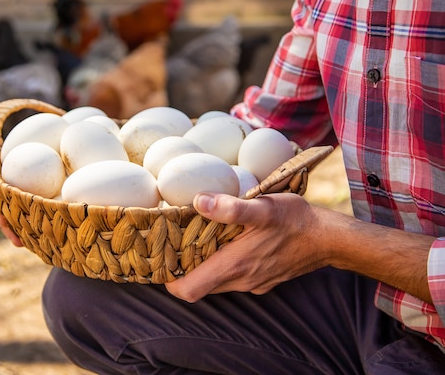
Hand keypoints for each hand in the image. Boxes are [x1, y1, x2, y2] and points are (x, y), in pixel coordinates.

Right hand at [0, 147, 22, 246]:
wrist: (28, 163)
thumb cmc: (6, 157)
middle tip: (3, 222)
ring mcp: (4, 209)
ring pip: (3, 223)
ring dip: (9, 232)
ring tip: (17, 239)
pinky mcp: (17, 216)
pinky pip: (18, 227)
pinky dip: (22, 235)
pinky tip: (29, 241)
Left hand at [165, 192, 327, 301]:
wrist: (329, 239)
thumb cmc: (296, 221)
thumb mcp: (263, 208)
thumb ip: (230, 208)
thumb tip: (198, 201)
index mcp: (234, 265)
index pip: (188, 290)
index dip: (169, 280)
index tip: (160, 261)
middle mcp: (240, 280)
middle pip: (199, 286)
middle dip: (182, 270)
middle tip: (173, 245)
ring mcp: (253, 283)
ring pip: (216, 283)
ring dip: (203, 266)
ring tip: (195, 240)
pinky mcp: (263, 280)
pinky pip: (234, 279)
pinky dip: (223, 265)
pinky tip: (226, 243)